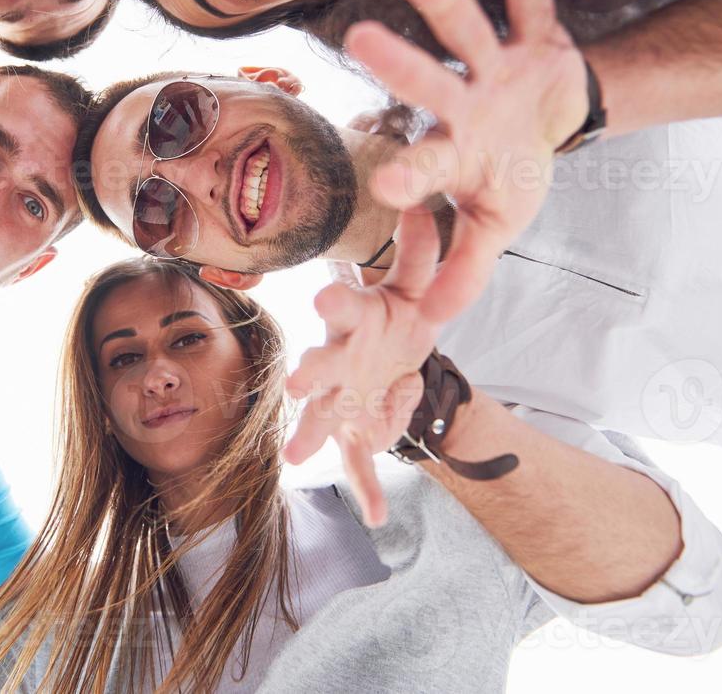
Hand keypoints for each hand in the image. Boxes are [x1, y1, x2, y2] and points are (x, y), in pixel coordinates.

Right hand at [284, 208, 445, 526]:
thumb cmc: (394, 318)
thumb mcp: (415, 288)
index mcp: (354, 318)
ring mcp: (341, 397)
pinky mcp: (355, 430)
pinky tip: (374, 515)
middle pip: (319, 363)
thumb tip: (426, 206)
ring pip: (321, 415)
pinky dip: (367, 488)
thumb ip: (420, 254)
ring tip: (295, 456)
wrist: (393, 358)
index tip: (324, 296)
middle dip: (309, 373)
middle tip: (295, 382)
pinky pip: (359, 461)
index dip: (333, 300)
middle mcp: (337, 358)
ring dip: (309, 433)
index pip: (340, 304)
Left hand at [346, 0, 588, 323]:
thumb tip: (439, 320)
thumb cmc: (510, 175)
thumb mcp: (497, 225)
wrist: (552, 125)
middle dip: (399, 63)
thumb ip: (468, 266)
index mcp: (455, 153)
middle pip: (429, 82)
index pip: (425, 165)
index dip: (408, 174)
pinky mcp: (535, 38)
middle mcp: (465, 104)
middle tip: (356, 39)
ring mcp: (497, 67)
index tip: (383, 184)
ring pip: (466, 29)